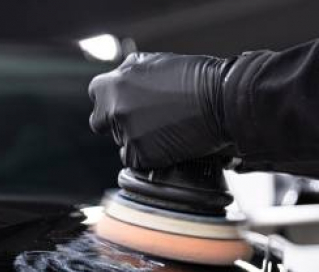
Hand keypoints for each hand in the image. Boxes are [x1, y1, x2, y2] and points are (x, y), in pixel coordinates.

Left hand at [88, 52, 234, 168]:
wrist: (221, 101)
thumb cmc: (196, 78)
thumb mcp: (154, 62)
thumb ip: (130, 74)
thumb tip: (119, 80)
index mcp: (115, 83)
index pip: (96, 94)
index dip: (109, 100)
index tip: (122, 104)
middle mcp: (116, 109)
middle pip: (101, 123)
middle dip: (117, 123)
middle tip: (142, 121)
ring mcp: (127, 134)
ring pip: (121, 144)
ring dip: (137, 140)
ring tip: (164, 131)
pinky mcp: (141, 155)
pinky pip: (136, 161)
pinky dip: (151, 156)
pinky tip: (169, 144)